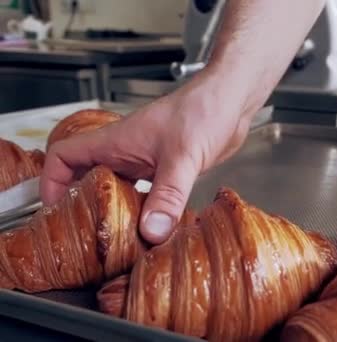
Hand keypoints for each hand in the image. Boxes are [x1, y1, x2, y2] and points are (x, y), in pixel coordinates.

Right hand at [41, 71, 256, 243]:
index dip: (52, 181)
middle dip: (83, 205)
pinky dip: (145, 208)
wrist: (233, 101)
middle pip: (88, 178)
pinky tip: (154, 224)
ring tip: (118, 237)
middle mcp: (126, 151)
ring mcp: (146, 159)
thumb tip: (152, 231)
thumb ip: (168, 194)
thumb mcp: (182, 156)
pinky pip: (145, 192)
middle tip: (88, 234)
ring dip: (116, 210)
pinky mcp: (167, 168)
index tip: (53, 209)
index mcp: (116, 141)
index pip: (65, 156)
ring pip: (118, 188)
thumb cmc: (205, 110)